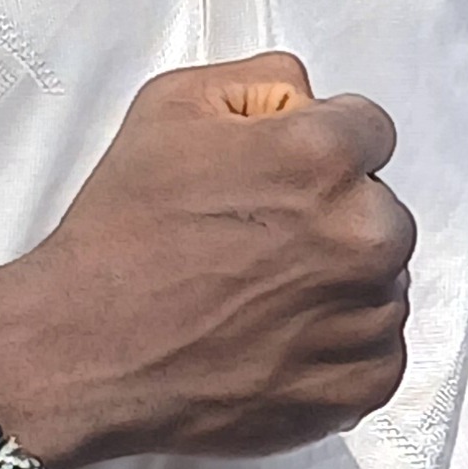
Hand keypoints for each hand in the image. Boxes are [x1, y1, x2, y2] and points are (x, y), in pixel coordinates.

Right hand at [0, 52, 414, 460]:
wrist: (85, 351)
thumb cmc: (119, 235)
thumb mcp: (168, 108)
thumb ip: (261, 85)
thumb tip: (309, 100)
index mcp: (324, 156)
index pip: (370, 130)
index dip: (321, 151)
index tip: (283, 180)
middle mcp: (364, 233)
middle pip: (380, 210)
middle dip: (332, 219)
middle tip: (258, 246)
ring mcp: (370, 314)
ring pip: (382, 281)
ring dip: (337, 285)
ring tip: (257, 298)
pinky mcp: (364, 383)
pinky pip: (377, 350)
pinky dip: (338, 348)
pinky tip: (274, 341)